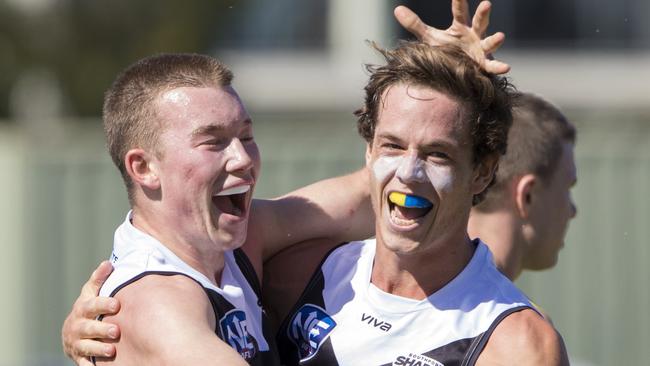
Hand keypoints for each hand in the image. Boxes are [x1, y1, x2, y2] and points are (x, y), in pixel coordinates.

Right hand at [61, 261, 120, 365]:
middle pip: (88, 328)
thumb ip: (99, 279)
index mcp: (83, 308)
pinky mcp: (79, 356)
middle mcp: (78, 326)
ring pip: (85, 347)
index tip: (116, 305)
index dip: (103, 304)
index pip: (92, 305)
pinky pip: (83, 363)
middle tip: (116, 331)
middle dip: (101, 329)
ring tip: (111, 350)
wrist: (73, 332)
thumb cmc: (89, 308)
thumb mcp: (91, 292)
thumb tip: (108, 263)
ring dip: (97, 349)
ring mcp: (77, 342)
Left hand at [394, 0, 509, 73]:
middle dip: (483, 14)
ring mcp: (480, 49)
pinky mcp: (484, 64)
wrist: (457, 71)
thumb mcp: (430, 37)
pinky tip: (506, 67)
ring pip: (489, 42)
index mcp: (460, 27)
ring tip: (500, 36)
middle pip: (480, 22)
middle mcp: (473, 35)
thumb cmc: (447, 50)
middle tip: (486, 4)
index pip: (459, 11)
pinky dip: (499, 66)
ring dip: (495, 40)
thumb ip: (415, 24)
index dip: (459, 1)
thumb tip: (396, 9)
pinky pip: (493, 66)